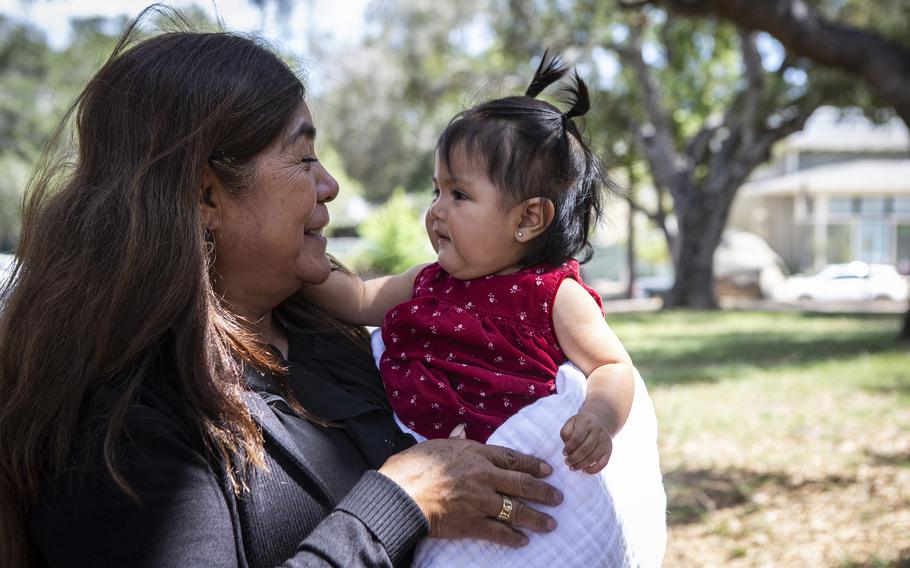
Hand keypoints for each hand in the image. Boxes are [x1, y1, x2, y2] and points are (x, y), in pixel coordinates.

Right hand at [378, 439, 562, 547]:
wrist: (400, 494)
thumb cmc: (413, 466)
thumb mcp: (436, 445)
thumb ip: (455, 441)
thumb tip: (463, 432)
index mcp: (476, 454)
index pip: (512, 458)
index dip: (533, 464)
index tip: (548, 469)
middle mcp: (484, 476)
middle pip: (521, 484)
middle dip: (543, 492)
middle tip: (557, 497)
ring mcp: (480, 501)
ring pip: (516, 509)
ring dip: (535, 517)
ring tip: (550, 523)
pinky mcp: (471, 523)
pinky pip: (498, 532)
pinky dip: (512, 537)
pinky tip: (523, 540)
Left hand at [560, 411, 613, 473]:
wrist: (600, 422)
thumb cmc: (581, 425)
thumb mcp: (571, 423)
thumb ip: (566, 432)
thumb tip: (567, 445)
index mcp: (586, 424)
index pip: (577, 438)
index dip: (569, 448)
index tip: (564, 453)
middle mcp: (598, 432)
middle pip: (585, 449)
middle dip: (573, 458)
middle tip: (567, 462)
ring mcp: (605, 442)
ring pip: (592, 457)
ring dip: (580, 465)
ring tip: (572, 467)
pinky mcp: (609, 450)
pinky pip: (603, 463)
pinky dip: (593, 470)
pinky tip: (584, 471)